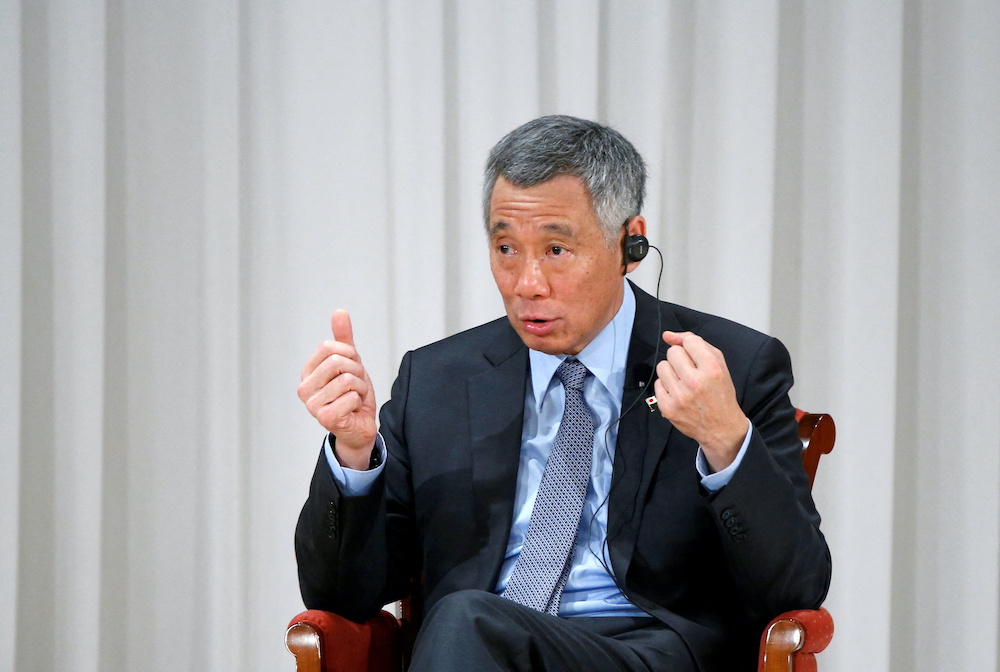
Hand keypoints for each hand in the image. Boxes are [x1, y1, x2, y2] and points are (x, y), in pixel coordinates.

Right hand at [298, 310, 376, 469]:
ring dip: (360, 388)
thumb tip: (339, 311)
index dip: (350, 355)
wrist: (359, 426)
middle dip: (357, 372)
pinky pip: (351, 397)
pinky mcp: (325, 418)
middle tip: (356, 386)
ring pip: (347, 380)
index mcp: (308, 372)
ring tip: (354, 399)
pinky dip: (359, 402)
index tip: (352, 369)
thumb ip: (344, 339)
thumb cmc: (352, 395)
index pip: (329, 347)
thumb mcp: (351, 363)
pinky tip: (352, 410)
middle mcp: (305, 388)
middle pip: (338, 362)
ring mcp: (312, 405)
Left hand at [653, 331, 747, 471]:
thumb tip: (668, 335)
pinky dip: (667, 386)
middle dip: (680, 359)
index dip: (691, 347)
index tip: (694, 356)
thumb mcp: (719, 365)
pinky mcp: (668, 407)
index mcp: (712, 368)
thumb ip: (697, 344)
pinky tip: (678, 393)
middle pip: (673, 352)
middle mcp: (695, 381)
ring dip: (671, 371)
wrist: (721, 427)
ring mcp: (679, 396)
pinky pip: (658, 383)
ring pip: (662, 366)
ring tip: (683, 382)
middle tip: (690, 371)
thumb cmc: (720, 394)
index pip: (689, 341)